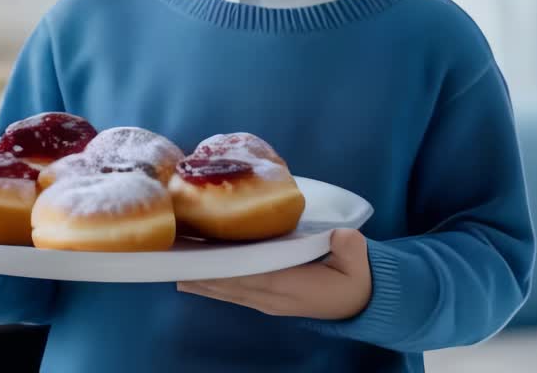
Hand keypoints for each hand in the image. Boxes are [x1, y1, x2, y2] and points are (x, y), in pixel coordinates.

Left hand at [177, 229, 371, 319]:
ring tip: (175, 266)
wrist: (361, 301)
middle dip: (202, 271)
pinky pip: (234, 293)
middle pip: (231, 283)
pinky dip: (214, 284)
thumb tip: (339, 236)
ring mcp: (269, 301)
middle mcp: (274, 296)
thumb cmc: (356, 276)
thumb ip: (349, 247)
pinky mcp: (267, 300)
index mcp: (294, 285)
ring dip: (202, 280)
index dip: (226, 267)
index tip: (199, 257)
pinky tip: (195, 277)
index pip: (252, 275)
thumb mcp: (357, 258)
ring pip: (228, 290)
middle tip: (174, 257)